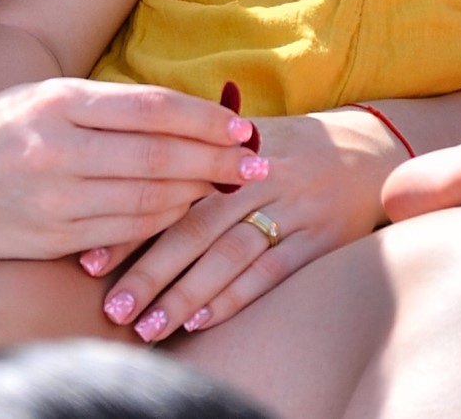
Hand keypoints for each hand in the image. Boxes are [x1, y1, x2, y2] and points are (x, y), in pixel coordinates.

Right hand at [0, 78, 258, 273]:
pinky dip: (163, 220)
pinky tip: (185, 209)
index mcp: (56, 102)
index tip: (242, 126)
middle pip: (159, 155)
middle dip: (217, 160)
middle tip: (256, 162)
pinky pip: (126, 231)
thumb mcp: (40, 99)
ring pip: (149, 198)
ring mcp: (54, 198)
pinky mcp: (53, 238)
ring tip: (230, 185)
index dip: (205, 119)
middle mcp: (56, 148)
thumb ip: (103, 106)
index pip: (150, 108)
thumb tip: (184, 110)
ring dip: (197, 193)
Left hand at [83, 110, 397, 341]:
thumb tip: (114, 180)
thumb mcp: (243, 135)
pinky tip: (201, 321)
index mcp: (231, 149)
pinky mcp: (320, 241)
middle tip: (112, 306)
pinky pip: (272, 273)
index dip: (128, 225)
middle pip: (196, 226)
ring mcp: (293, 210)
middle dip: (149, 269)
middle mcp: (260, 178)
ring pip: (230, 255)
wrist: (370, 147)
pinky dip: (234, 298)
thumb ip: (190, 152)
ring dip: (185, 294)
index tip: (89, 259)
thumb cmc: (287, 145)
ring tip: (147, 326)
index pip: (170, 188)